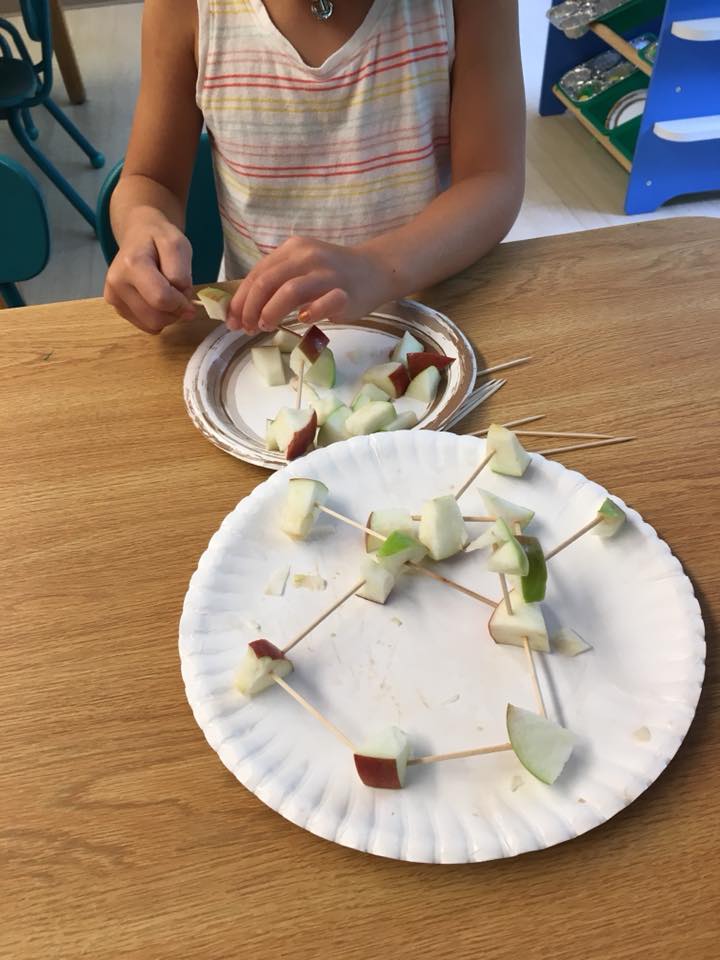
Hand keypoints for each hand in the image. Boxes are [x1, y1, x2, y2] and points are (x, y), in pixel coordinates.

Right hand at [104, 208, 195, 334]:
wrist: (138, 235)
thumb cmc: (159, 239)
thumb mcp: (179, 245)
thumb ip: (183, 276)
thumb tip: (185, 308)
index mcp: (131, 265)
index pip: (162, 299)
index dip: (182, 302)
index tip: (188, 292)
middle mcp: (116, 283)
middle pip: (156, 318)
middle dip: (175, 310)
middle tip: (178, 291)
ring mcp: (113, 298)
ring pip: (152, 325)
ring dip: (168, 315)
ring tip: (167, 292)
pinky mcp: (117, 308)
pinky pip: (146, 325)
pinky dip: (158, 317)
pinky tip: (156, 299)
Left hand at [227, 237, 396, 332]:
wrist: (374, 271)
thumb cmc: (331, 275)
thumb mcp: (300, 268)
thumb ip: (276, 281)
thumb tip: (243, 307)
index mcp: (292, 249)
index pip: (257, 274)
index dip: (241, 299)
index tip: (232, 320)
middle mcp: (307, 256)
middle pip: (267, 282)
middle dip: (250, 308)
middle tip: (246, 328)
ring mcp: (327, 274)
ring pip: (289, 290)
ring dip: (271, 312)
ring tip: (265, 326)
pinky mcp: (344, 292)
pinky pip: (323, 303)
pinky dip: (309, 313)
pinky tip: (302, 320)